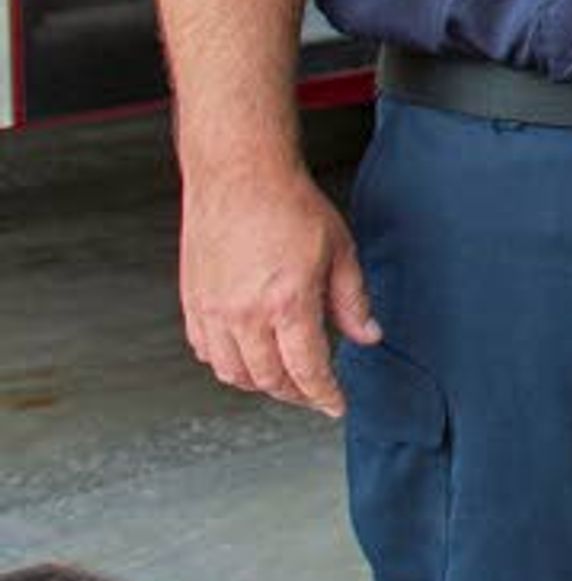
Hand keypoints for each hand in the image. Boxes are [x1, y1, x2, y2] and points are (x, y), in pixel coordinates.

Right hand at [181, 151, 377, 415]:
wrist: (239, 176)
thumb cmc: (289, 205)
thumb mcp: (340, 251)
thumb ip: (352, 301)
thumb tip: (369, 336)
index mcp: (287, 303)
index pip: (307, 370)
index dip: (323, 394)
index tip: (334, 405)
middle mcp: (244, 314)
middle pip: (268, 379)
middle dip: (295, 393)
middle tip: (313, 393)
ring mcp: (213, 310)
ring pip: (232, 373)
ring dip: (260, 384)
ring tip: (283, 380)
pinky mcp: (192, 301)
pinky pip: (206, 350)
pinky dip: (227, 364)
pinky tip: (246, 357)